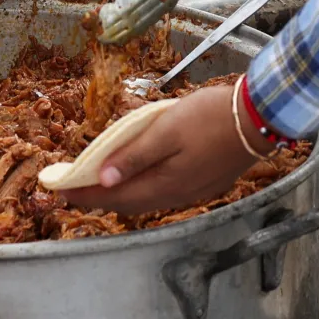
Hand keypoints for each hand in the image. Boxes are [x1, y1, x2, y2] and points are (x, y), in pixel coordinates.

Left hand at [62, 86, 274, 215]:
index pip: (115, 196)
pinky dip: (140, 188)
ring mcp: (192, 191)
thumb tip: (105, 179)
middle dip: (97, 196)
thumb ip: (135, 156)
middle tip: (70, 189)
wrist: (259, 116)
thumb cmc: (211, 117)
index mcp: (165, 183)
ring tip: (96, 184)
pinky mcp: (203, 183)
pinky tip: (134, 179)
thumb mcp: (166, 130)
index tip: (59, 190)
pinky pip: (161, 192)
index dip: (85, 193)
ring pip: (145, 199)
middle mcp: (177, 195)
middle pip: (128, 202)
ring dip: (118, 193)